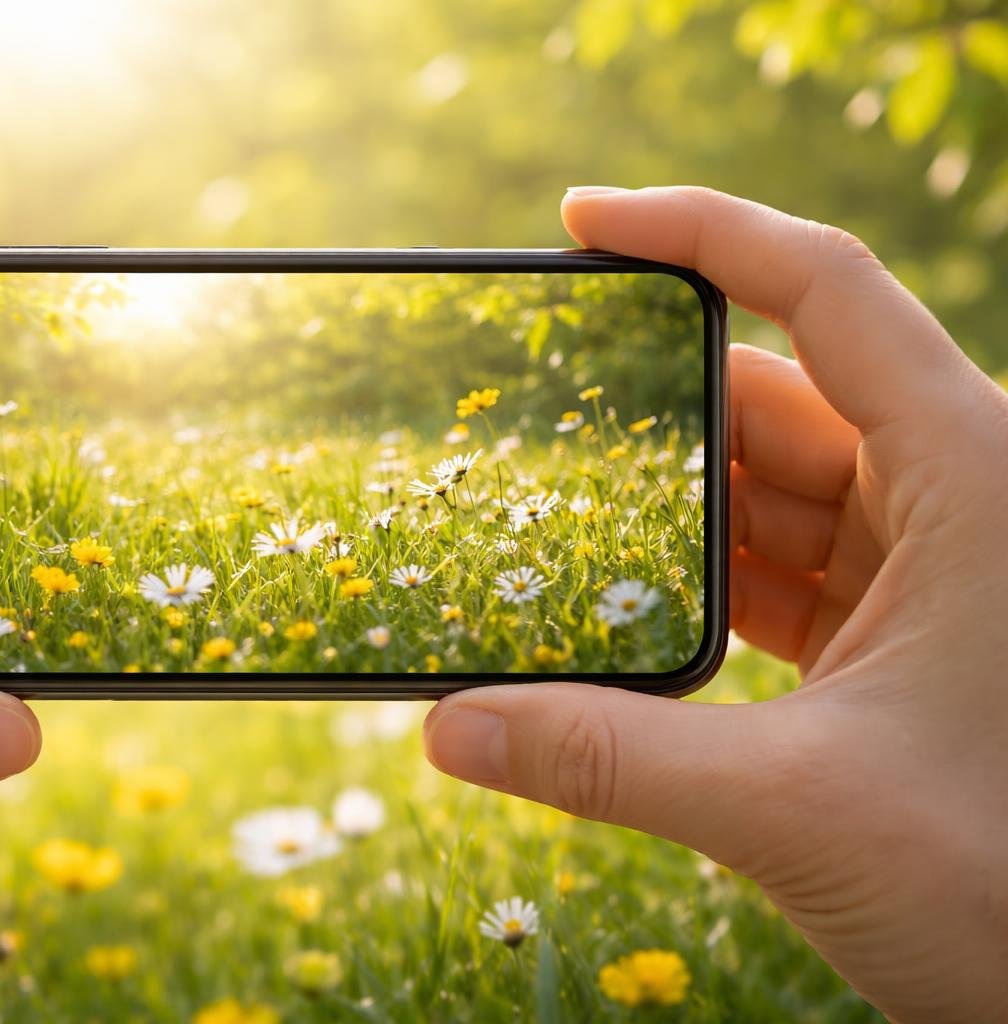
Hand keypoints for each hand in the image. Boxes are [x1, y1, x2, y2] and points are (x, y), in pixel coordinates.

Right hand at [423, 186, 1007, 1022]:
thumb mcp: (798, 807)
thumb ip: (609, 760)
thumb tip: (446, 727)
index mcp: (976, 477)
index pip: (827, 291)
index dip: (702, 232)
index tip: (583, 221)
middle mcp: (959, 498)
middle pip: (777, 398)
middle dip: (652, 416)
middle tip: (532, 420)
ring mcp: (930, 567)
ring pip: (773, 491)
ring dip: (665, 514)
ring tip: (554, 525)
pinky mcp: (899, 634)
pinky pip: (779, 568)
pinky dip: (696, 581)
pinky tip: (619, 605)